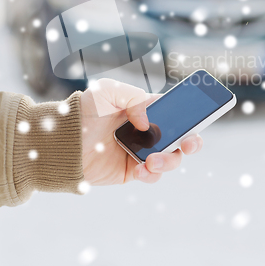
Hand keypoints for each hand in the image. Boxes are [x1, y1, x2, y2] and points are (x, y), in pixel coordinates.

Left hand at [80, 79, 202, 185]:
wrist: (61, 141)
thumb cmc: (84, 111)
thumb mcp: (108, 90)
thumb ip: (134, 98)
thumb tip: (148, 123)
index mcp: (145, 109)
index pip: (176, 110)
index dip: (192, 112)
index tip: (203, 115)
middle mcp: (147, 130)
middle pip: (181, 137)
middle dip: (193, 140)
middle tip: (191, 143)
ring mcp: (141, 151)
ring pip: (171, 158)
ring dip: (170, 160)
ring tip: (153, 160)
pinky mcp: (132, 170)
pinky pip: (152, 175)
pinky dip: (152, 174)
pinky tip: (142, 169)